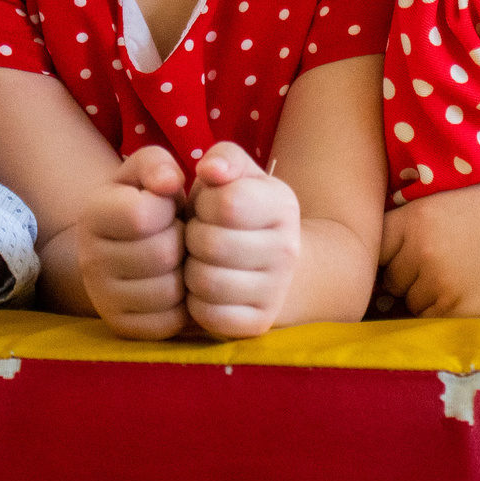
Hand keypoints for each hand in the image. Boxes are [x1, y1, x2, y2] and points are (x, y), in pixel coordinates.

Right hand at [79, 146, 191, 340]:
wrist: (125, 247)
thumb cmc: (146, 202)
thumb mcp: (146, 172)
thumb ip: (157, 164)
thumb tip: (169, 182)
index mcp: (92, 215)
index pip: (143, 214)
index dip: (169, 208)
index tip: (167, 208)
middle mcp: (89, 261)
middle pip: (162, 254)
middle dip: (182, 241)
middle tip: (177, 236)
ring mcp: (102, 299)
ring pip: (169, 292)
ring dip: (186, 274)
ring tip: (178, 260)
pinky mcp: (123, 328)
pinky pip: (169, 323)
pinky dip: (184, 307)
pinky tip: (178, 286)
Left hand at [181, 142, 302, 339]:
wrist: (271, 263)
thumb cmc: (238, 209)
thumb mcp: (235, 174)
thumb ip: (224, 158)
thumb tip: (211, 170)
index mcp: (283, 204)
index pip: (226, 203)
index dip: (204, 203)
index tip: (208, 207)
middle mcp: (288, 249)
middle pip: (211, 245)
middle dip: (192, 238)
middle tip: (199, 237)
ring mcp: (277, 290)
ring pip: (206, 283)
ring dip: (191, 271)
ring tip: (200, 261)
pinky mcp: (258, 323)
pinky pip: (209, 315)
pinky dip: (196, 303)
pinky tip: (205, 289)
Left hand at [377, 184, 479, 318]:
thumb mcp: (456, 201)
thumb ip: (418, 222)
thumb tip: (384, 254)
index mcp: (417, 218)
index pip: (374, 247)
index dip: (385, 256)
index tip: (398, 260)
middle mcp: (421, 251)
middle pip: (390, 280)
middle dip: (406, 281)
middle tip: (442, 270)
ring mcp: (438, 285)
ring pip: (410, 305)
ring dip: (426, 301)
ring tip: (462, 281)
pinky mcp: (458, 313)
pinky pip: (431, 323)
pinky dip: (444, 317)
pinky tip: (471, 296)